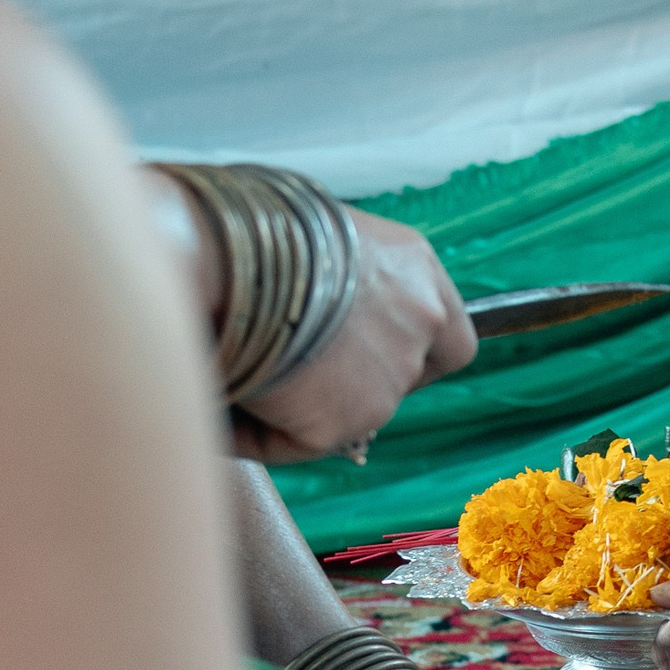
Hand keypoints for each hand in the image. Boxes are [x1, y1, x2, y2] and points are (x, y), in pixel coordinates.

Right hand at [233, 209, 477, 463]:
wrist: (220, 256)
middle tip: (295, 375)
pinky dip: (259, 429)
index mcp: (414, 267)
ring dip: (302, 405)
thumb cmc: (245, 229)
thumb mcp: (310, 229)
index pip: (449, 335)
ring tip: (236, 374)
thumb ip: (333, 272)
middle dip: (354, 382)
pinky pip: (299, 440)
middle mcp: (419, 321)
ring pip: (350, 413)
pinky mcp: (347, 421)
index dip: (414, 353)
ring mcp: (389, 376)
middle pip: (403, 377)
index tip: (373, 355)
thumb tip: (308, 305)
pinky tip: (221, 398)